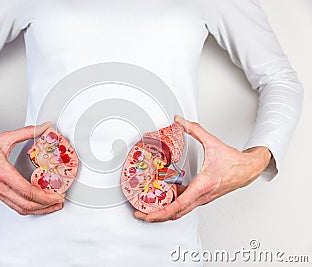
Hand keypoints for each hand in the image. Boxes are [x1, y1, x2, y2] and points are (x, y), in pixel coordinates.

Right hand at [0, 122, 64, 215]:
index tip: (57, 196)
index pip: (26, 190)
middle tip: (59, 202)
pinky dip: (28, 208)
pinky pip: (14, 206)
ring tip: (52, 206)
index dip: (44, 196)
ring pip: (20, 209)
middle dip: (46, 206)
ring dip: (38, 210)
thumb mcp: (5, 138)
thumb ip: (27, 132)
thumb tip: (44, 127)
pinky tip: (38, 205)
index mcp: (1, 172)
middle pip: (26, 204)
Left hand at [134, 115, 271, 221]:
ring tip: (148, 208)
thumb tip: (180, 121)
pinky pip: (186, 205)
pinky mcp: (203, 197)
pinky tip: (165, 197)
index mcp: (203, 186)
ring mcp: (203, 199)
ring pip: (181, 211)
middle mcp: (202, 196)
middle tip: (140, 214)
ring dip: (164, 212)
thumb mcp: (212, 143)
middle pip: (176, 214)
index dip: (161, 212)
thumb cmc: (234, 162)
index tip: (148, 214)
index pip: (179, 205)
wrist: (249, 169)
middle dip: (156, 216)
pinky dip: (173, 205)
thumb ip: (195, 130)